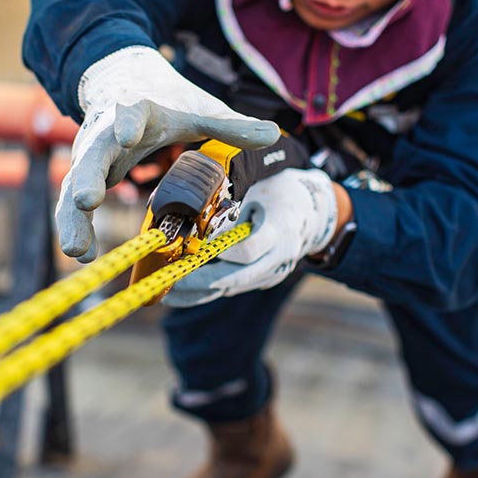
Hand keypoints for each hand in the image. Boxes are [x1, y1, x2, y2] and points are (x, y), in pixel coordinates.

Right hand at [58, 46, 278, 261]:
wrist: (119, 79)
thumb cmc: (164, 98)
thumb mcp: (198, 108)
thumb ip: (231, 124)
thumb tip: (273, 133)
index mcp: (136, 109)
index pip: (130, 112)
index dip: (127, 122)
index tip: (128, 135)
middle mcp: (104, 131)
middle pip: (91, 153)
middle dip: (87, 177)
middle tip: (87, 202)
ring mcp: (90, 154)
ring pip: (73, 184)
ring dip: (73, 217)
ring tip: (78, 251)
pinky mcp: (83, 174)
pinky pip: (72, 202)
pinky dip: (75, 226)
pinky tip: (83, 255)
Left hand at [164, 168, 339, 307]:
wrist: (313, 213)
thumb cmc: (280, 192)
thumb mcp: (260, 184)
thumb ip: (230, 200)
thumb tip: (190, 212)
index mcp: (279, 230)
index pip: (248, 250)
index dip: (220, 252)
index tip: (192, 251)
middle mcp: (278, 259)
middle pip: (235, 278)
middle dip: (197, 282)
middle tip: (167, 283)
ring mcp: (271, 273)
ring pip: (230, 287)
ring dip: (196, 292)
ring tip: (164, 292)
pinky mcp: (263, 280)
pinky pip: (233, 287)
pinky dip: (206, 291)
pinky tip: (179, 294)